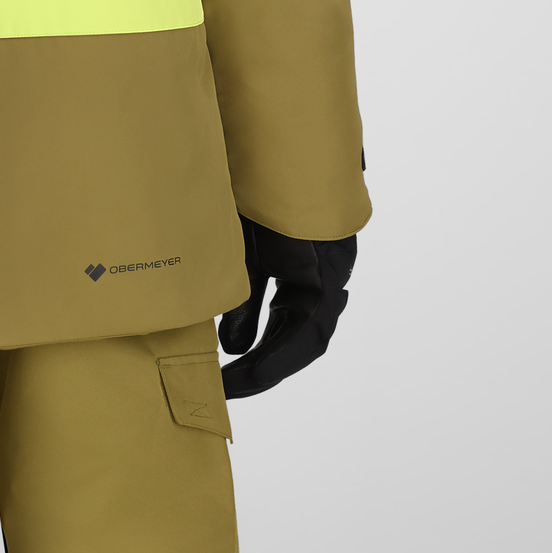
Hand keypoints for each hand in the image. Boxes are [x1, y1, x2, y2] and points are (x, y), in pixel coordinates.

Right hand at [219, 218, 355, 399]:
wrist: (277, 161)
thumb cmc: (260, 200)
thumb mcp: (244, 259)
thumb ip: (244, 304)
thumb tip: (235, 347)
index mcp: (300, 277)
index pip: (280, 332)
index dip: (255, 361)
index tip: (223, 383)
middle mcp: (319, 283)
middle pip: (296, 343)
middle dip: (261, 371)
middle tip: (226, 392)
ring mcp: (328, 279)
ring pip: (306, 340)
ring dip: (269, 367)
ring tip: (234, 386)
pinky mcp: (327, 276)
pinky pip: (310, 328)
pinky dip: (283, 352)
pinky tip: (258, 367)